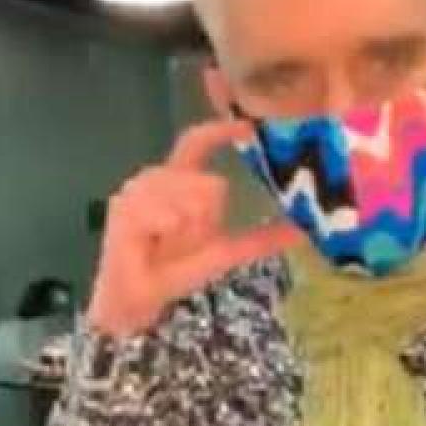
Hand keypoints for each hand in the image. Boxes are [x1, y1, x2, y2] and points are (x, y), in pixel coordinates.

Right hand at [87, 119, 304, 336]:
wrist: (136, 299)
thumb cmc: (173, 270)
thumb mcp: (223, 252)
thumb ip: (258, 239)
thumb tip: (301, 232)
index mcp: (178, 180)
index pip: (197, 142)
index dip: (221, 131)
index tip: (249, 127)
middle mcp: (156, 178)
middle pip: (204, 180)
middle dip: (208, 212)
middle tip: (190, 238)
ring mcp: (137, 191)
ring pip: (189, 194)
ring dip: (189, 225)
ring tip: (170, 241)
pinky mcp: (124, 209)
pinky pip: (166, 211)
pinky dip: (171, 224)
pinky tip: (165, 233)